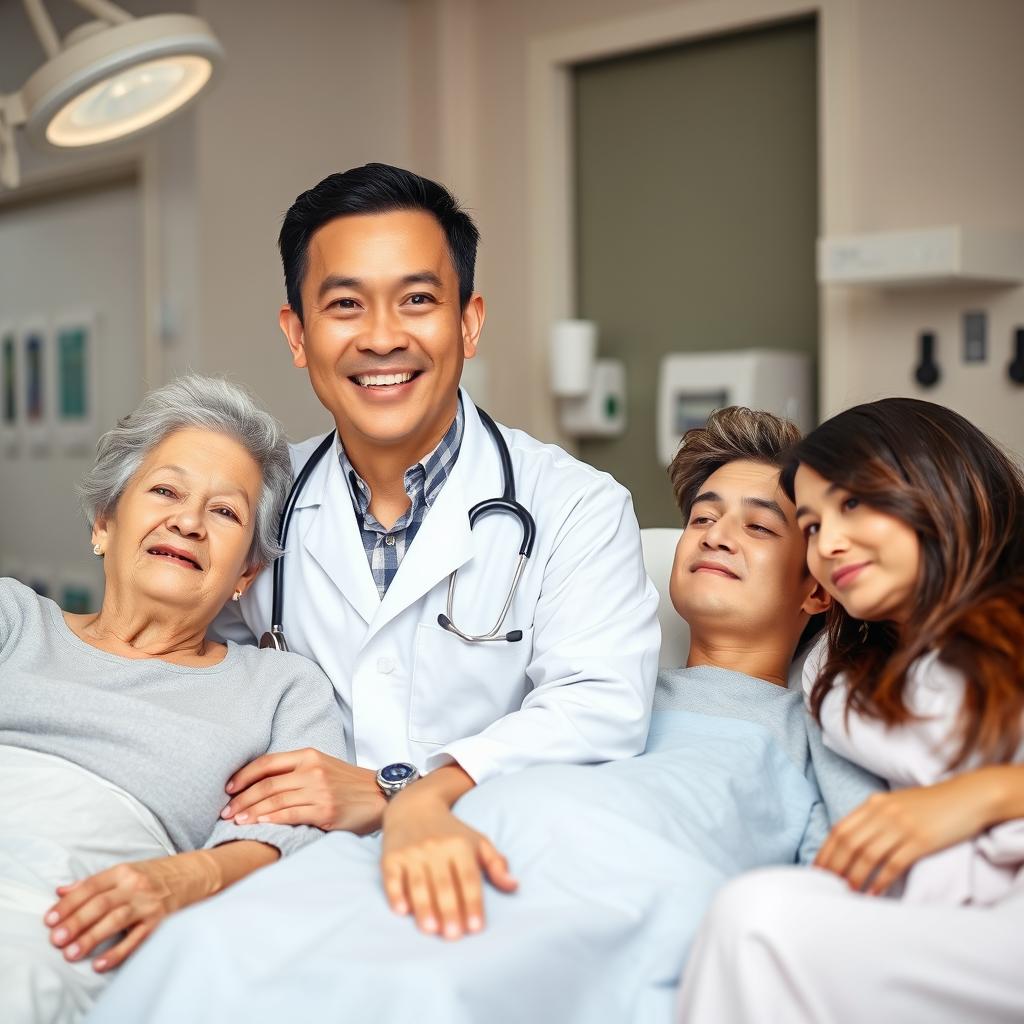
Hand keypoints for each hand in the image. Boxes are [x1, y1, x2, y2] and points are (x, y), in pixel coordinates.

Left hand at [44, 852, 216, 972]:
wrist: (196, 874)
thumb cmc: (156, 875)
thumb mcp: (127, 871)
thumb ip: (94, 883)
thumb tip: (60, 891)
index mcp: (124, 872)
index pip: (91, 887)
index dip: (69, 903)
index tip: (49, 919)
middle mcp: (136, 886)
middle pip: (101, 904)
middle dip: (76, 921)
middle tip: (55, 939)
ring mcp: (149, 904)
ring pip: (116, 920)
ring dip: (92, 937)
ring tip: (71, 953)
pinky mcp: (161, 921)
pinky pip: (137, 939)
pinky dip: (118, 952)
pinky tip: (100, 964)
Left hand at [223, 748, 385, 833]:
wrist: (379, 795)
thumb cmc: (347, 784)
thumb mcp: (322, 766)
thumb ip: (296, 770)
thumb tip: (259, 783)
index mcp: (309, 755)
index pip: (267, 762)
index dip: (244, 775)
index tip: (228, 788)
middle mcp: (312, 770)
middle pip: (267, 784)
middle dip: (241, 799)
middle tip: (225, 812)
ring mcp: (319, 791)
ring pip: (275, 800)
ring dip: (251, 812)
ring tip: (236, 822)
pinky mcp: (325, 811)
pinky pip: (290, 815)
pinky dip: (271, 819)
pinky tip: (258, 824)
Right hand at [381, 791, 516, 939]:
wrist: (414, 807)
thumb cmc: (451, 831)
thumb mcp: (477, 841)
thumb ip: (496, 864)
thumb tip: (513, 886)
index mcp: (459, 845)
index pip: (468, 878)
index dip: (472, 902)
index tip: (476, 927)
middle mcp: (435, 848)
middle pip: (443, 883)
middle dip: (449, 910)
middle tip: (453, 936)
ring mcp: (411, 852)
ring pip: (418, 883)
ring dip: (424, 907)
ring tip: (431, 930)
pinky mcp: (391, 856)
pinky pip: (392, 877)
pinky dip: (396, 894)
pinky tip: (402, 910)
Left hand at [815, 777, 991, 893]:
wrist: (968, 797)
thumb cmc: (930, 805)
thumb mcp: (896, 804)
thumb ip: (874, 818)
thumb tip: (852, 843)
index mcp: (873, 803)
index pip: (840, 829)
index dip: (826, 851)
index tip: (816, 869)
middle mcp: (882, 812)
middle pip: (849, 842)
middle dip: (835, 866)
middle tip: (825, 885)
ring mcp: (901, 826)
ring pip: (868, 854)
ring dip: (855, 876)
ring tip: (847, 893)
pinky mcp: (920, 840)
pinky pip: (894, 863)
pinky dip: (881, 879)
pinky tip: (874, 893)